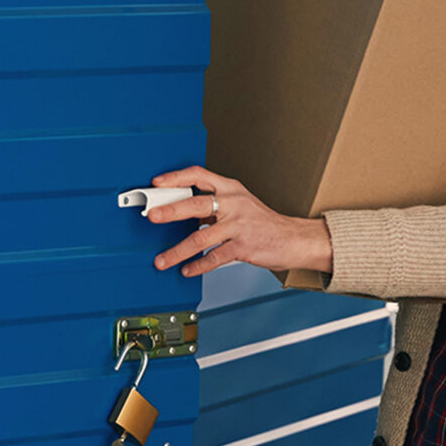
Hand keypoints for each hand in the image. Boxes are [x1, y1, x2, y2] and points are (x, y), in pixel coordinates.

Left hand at [147, 165, 332, 276]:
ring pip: (201, 237)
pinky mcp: (243, 247)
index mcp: (230, 189)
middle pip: (196, 204)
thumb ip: (214, 205)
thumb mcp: (239, 204)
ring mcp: (238, 225)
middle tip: (153, 216)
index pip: (199, 175)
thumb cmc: (263, 222)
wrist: (293, 239)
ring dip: (178, 251)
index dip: (176, 177)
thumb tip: (181, 210)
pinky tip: (187, 270)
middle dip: (171, 210)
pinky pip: (214, 258)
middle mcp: (234, 203)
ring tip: (162, 260)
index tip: (158, 182)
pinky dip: (198, 266)